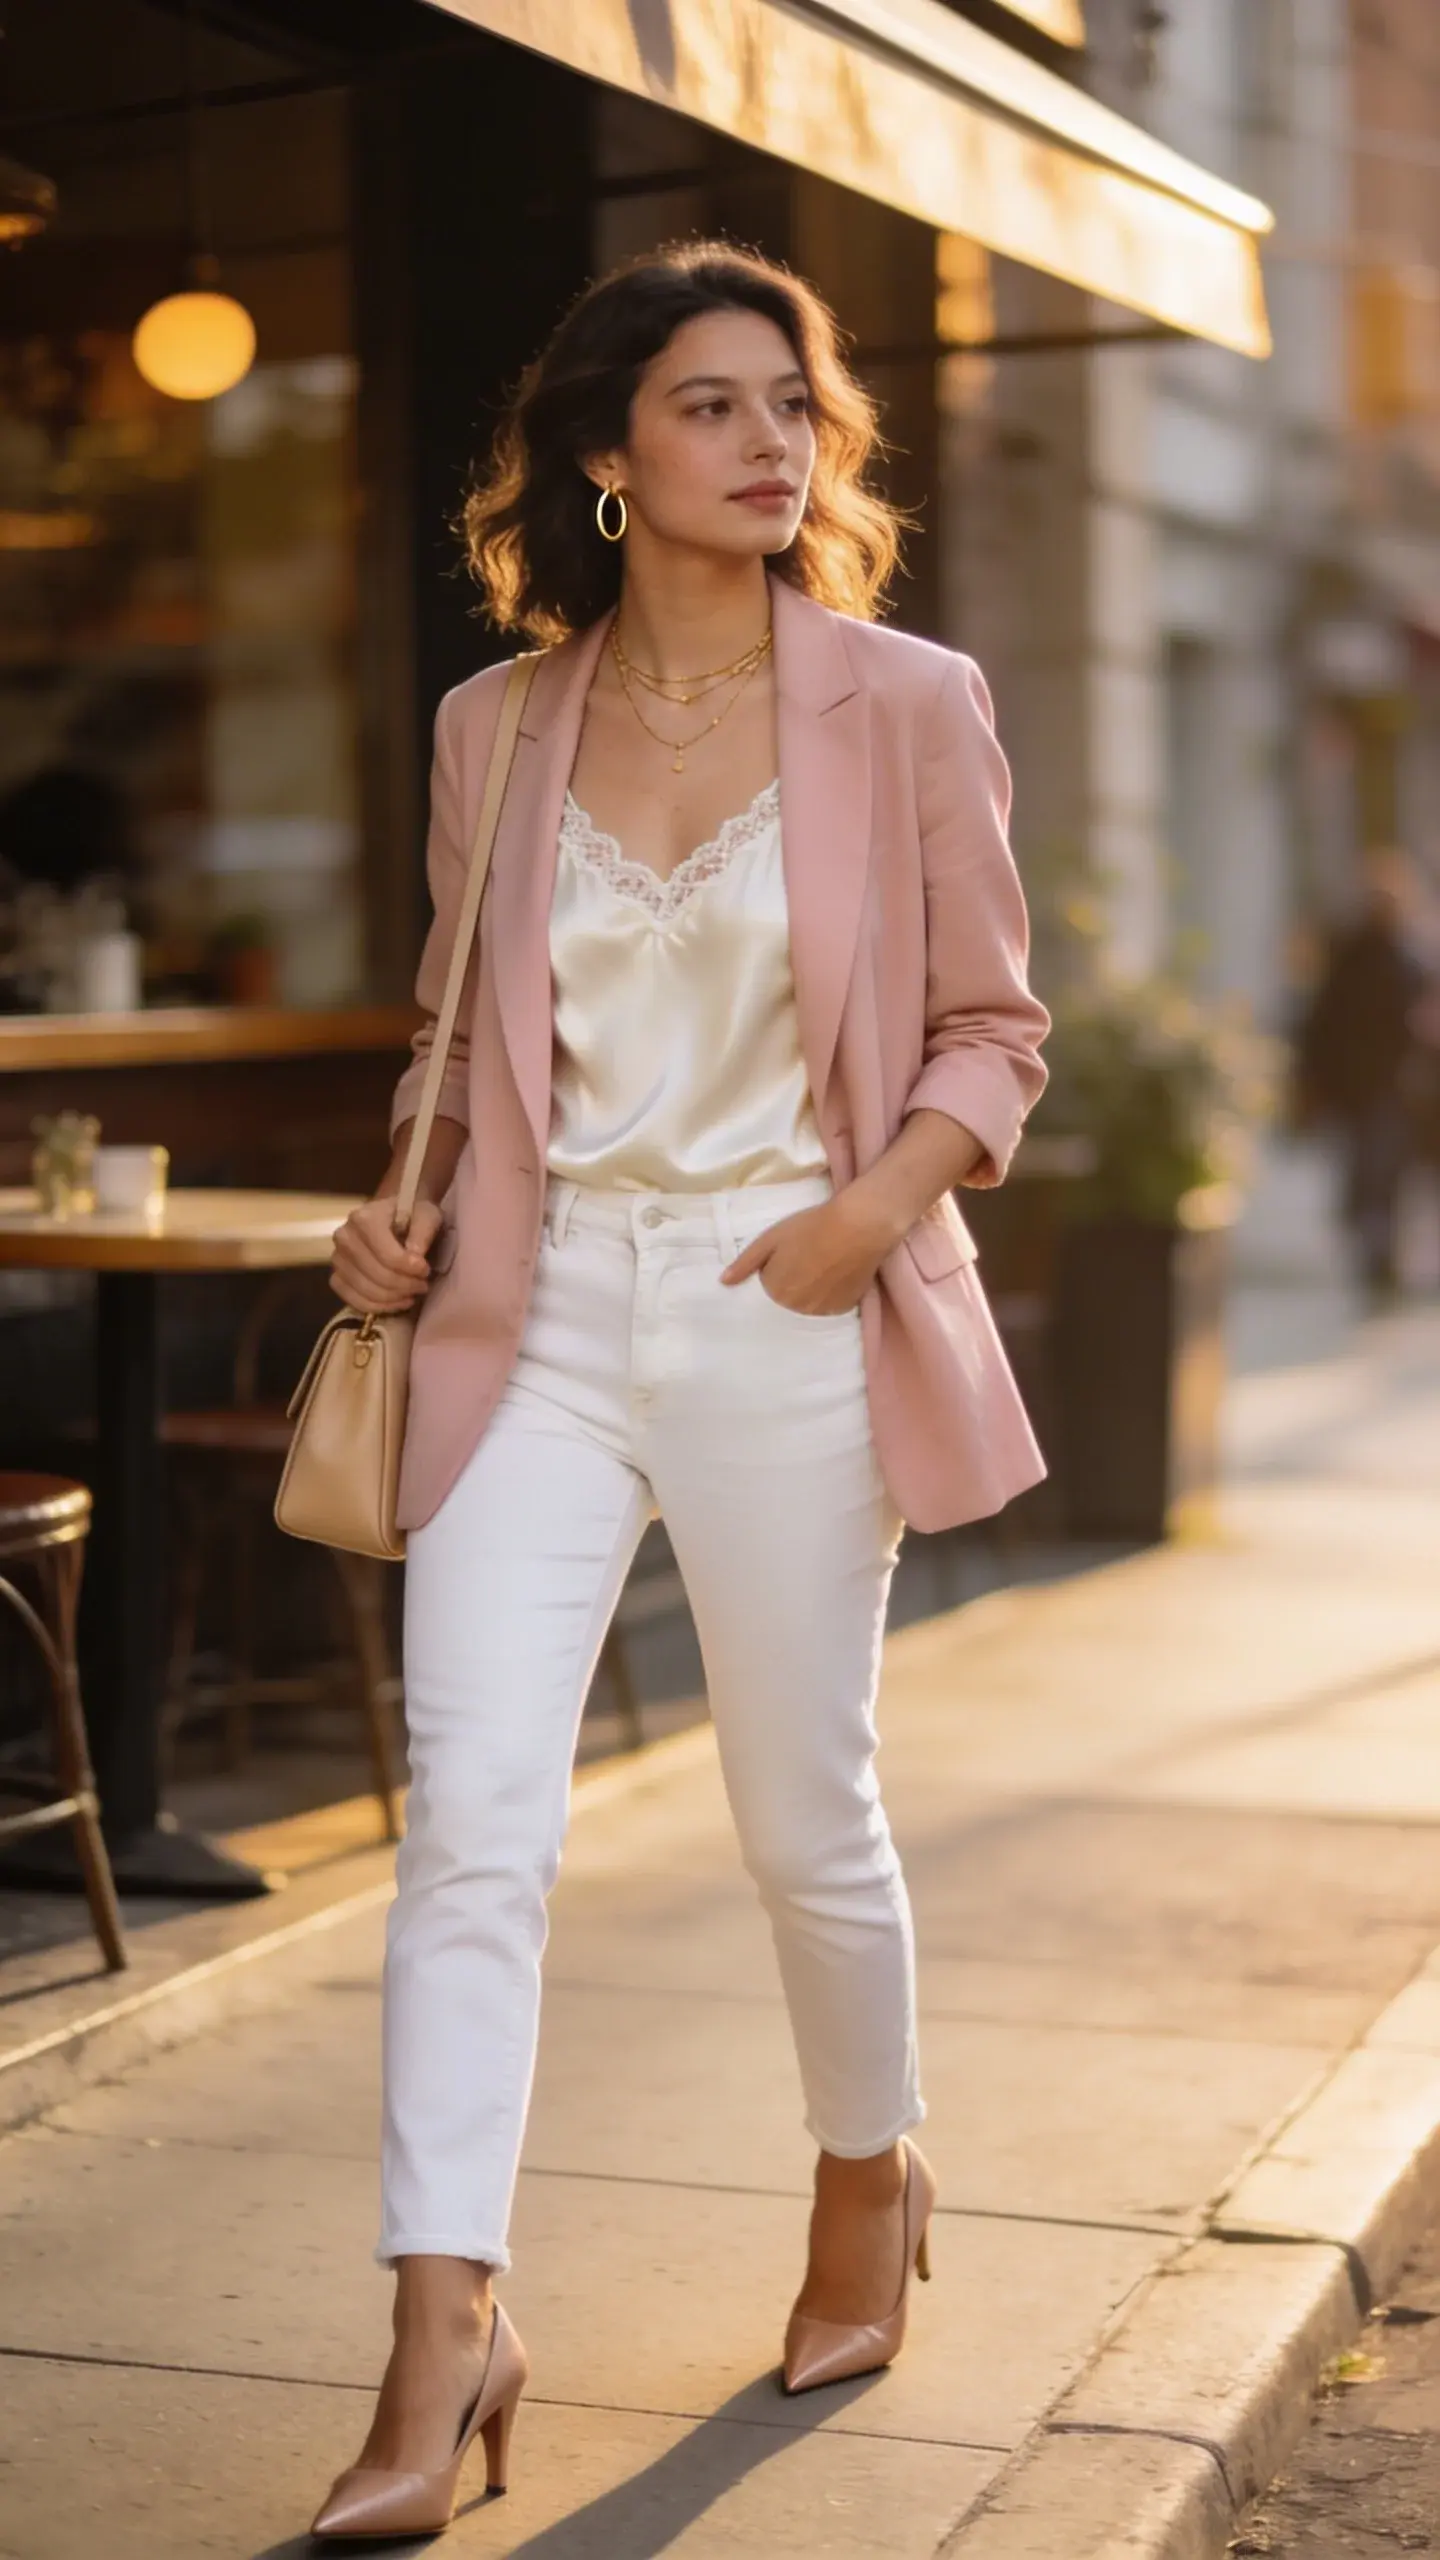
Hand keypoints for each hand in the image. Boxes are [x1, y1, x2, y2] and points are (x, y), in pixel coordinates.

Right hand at [330, 1196, 443, 1315]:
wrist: (392, 1214)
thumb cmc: (411, 1213)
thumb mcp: (426, 1215)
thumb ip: (423, 1233)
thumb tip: (415, 1258)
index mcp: (364, 1219)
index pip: (388, 1256)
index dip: (410, 1269)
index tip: (426, 1270)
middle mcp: (345, 1237)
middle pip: (377, 1275)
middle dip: (405, 1285)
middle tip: (423, 1285)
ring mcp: (337, 1258)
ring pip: (365, 1291)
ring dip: (393, 1298)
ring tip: (412, 1294)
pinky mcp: (336, 1276)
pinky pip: (353, 1300)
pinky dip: (377, 1306)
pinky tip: (396, 1303)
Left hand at [719, 1194, 894, 1315]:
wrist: (858, 1227)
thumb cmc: (811, 1227)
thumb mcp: (770, 1238)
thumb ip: (745, 1263)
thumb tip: (723, 1283)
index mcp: (775, 1291)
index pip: (770, 1284)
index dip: (779, 1264)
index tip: (792, 1249)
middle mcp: (797, 1308)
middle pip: (789, 1296)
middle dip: (795, 1278)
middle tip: (810, 1253)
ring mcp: (822, 1310)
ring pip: (809, 1302)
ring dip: (813, 1287)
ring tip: (826, 1261)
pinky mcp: (844, 1308)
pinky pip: (830, 1304)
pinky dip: (832, 1292)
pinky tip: (839, 1272)